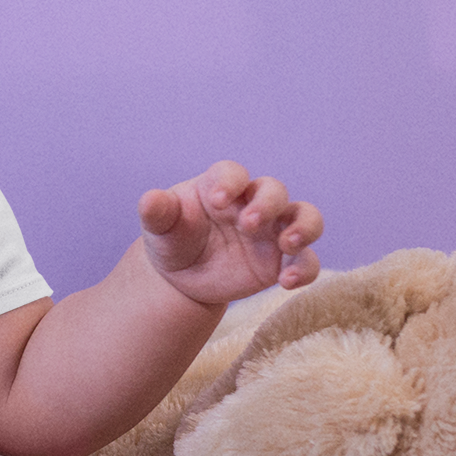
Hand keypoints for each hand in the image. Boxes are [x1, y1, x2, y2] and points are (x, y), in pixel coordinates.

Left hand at [137, 161, 321, 304]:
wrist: (181, 278)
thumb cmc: (172, 240)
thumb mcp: (160, 229)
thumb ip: (158, 213)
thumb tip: (149, 201)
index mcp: (219, 187)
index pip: (232, 173)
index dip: (229, 182)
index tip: (218, 200)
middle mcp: (251, 203)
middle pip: (273, 190)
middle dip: (266, 204)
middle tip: (249, 224)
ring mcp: (271, 231)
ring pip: (304, 216)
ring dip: (303, 226)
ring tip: (288, 243)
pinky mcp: (280, 260)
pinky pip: (306, 261)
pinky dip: (304, 269)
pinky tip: (287, 282)